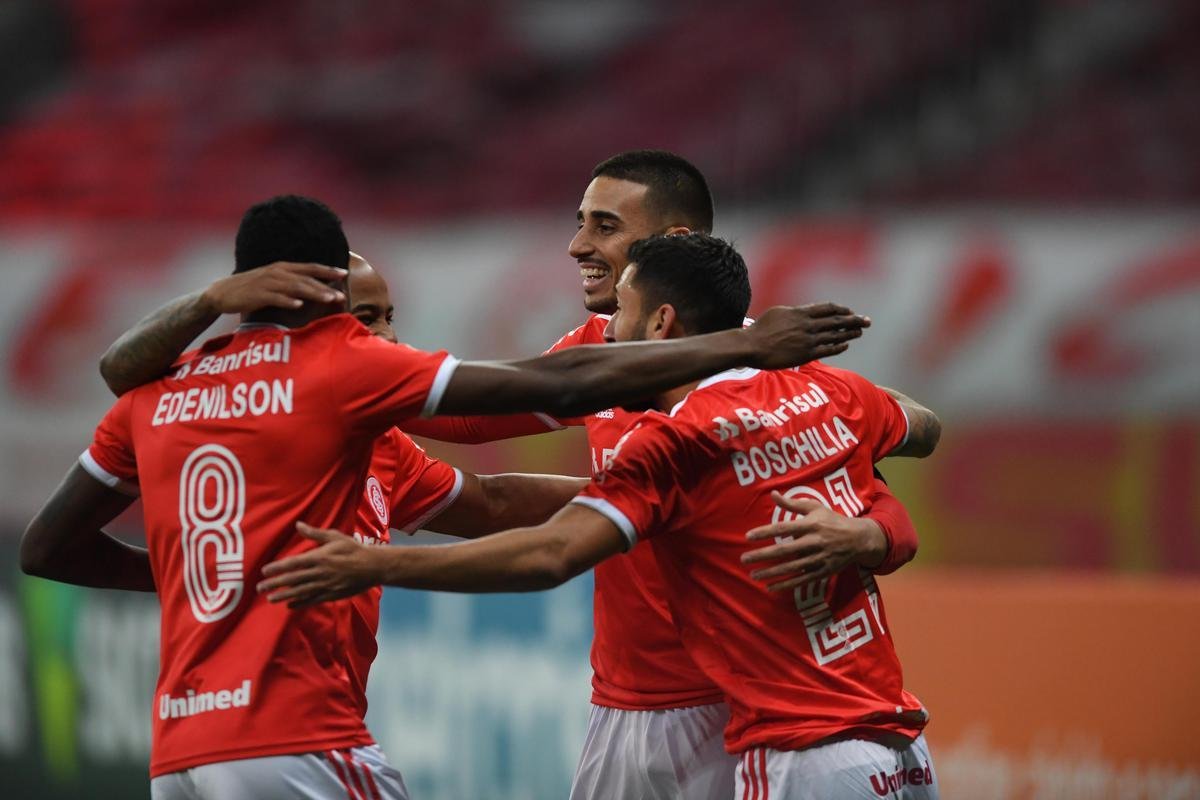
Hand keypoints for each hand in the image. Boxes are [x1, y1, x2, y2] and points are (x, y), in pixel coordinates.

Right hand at [201, 262, 347, 314]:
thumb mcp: (273, 281)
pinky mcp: (257, 295)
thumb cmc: (251, 289)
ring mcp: (267, 283)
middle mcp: (277, 272)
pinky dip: (287, 300)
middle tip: (341, 295)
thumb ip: (292, 282)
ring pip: (295, 287)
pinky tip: (299, 305)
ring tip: (328, 299)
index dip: (327, 270)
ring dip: (313, 293)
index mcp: (282, 268)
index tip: (344, 273)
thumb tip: (314, 288)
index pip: (309, 267)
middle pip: (306, 278)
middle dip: (326, 286)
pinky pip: (275, 298)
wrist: (222, 293)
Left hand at [257, 522, 380, 607]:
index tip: (264, 571)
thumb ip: (314, 533)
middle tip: (260, 588)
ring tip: (270, 599)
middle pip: (293, 579)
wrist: (372, 566)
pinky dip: (300, 603)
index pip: (293, 563)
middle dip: (275, 584)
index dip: (277, 568)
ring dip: (284, 595)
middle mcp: (320, 573)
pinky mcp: (331, 594)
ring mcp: (325, 585)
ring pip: (300, 592)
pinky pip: (312, 600)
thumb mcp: (334, 537)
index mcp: (319, 557)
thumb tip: (298, 525)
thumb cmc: (353, 549)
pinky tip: (289, 605)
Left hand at [741, 492, 886, 591]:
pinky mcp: (822, 571)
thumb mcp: (815, 508)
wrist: (859, 539)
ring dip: (771, 572)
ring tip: (753, 575)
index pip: (783, 528)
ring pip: (791, 567)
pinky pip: (801, 579)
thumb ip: (792, 503)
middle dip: (763, 555)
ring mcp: (818, 558)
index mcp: (811, 524)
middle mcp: (814, 541)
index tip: (748, 536)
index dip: (765, 532)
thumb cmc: (832, 521)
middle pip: (785, 550)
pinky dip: (786, 584)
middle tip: (744, 559)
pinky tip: (770, 587)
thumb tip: (773, 494)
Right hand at [743, 303, 869, 368]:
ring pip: (836, 335)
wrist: (753, 346)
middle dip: (854, 320)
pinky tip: (846, 345)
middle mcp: (808, 325)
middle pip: (837, 321)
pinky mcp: (806, 354)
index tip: (850, 311)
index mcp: (801, 313)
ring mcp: (809, 340)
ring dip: (850, 333)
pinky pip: (828, 350)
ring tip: (860, 332)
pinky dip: (839, 346)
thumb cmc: (761, 329)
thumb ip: (795, 312)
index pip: (828, 308)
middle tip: (867, 321)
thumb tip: (804, 312)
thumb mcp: (778, 312)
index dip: (842, 310)